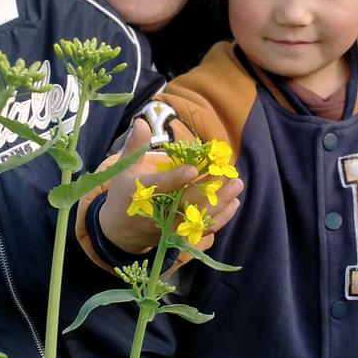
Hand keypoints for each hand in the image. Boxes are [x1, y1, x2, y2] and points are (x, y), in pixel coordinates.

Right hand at [98, 119, 241, 254]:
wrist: (119, 231)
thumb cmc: (123, 193)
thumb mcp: (124, 169)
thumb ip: (136, 146)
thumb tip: (142, 122)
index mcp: (141, 193)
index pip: (160, 186)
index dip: (176, 179)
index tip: (193, 169)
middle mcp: (156, 212)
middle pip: (185, 202)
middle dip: (208, 189)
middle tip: (229, 174)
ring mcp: (168, 227)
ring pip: (197, 218)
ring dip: (220, 203)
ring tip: (237, 185)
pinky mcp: (178, 236)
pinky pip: (202, 231)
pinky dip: (220, 218)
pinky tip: (234, 203)